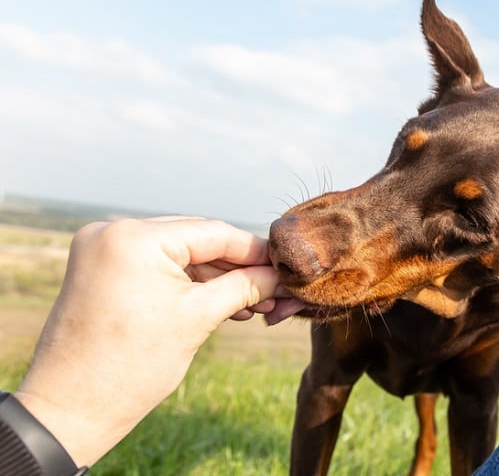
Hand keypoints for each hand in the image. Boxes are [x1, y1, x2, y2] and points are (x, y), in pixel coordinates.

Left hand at [14, 217, 281, 466]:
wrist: (70, 408)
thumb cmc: (132, 366)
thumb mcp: (199, 319)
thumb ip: (244, 287)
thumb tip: (280, 276)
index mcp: (135, 238)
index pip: (213, 233)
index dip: (255, 252)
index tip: (286, 269)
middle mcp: (113, 232)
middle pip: (196, 240)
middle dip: (237, 268)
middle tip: (273, 291)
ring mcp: (102, 249)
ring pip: (178, 254)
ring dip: (215, 279)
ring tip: (253, 306)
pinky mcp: (100, 269)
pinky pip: (156, 266)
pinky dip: (187, 284)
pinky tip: (221, 304)